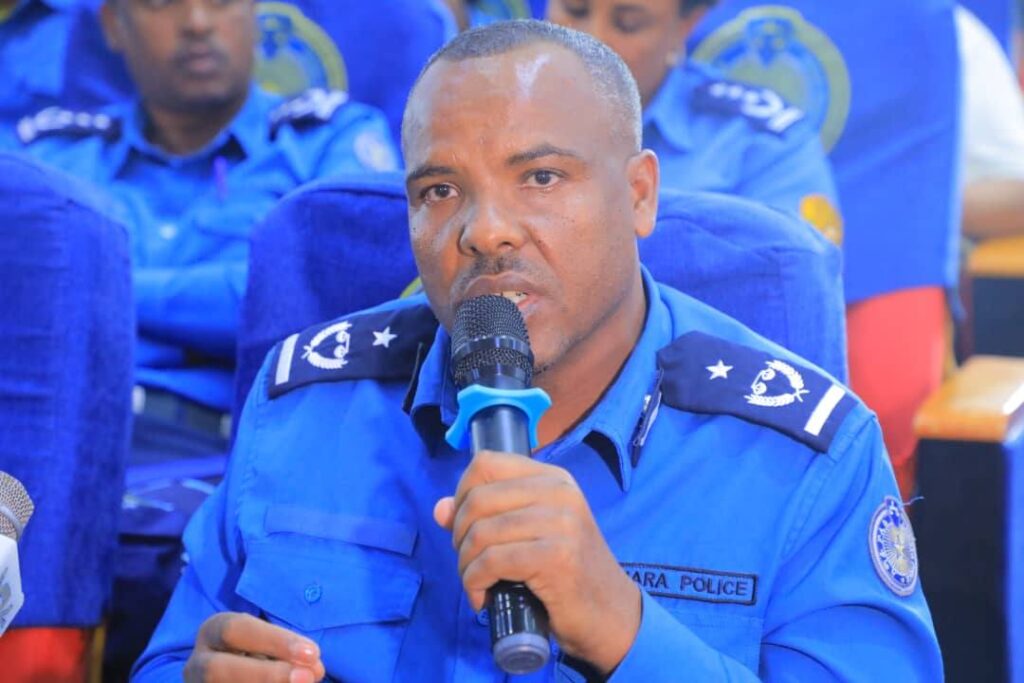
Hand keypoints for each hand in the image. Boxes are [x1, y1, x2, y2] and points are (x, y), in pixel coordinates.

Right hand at [184, 612, 325, 682]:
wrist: (240, 671)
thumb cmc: (260, 654)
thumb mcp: (270, 645)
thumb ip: (290, 653)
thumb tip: (315, 670)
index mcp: (213, 632)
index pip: (236, 629)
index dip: (275, 641)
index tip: (313, 653)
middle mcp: (197, 664)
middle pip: (217, 669)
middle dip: (266, 674)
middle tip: (307, 677)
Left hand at [434, 450, 640, 674]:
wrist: (609, 614)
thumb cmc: (566, 574)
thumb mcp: (529, 535)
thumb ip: (488, 516)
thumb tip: (440, 509)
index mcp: (552, 478)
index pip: (487, 463)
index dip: (462, 493)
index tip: (465, 526)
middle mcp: (559, 492)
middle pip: (478, 499)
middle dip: (459, 536)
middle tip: (469, 563)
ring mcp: (561, 522)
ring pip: (481, 533)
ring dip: (466, 565)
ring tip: (475, 584)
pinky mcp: (556, 556)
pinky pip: (492, 562)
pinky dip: (475, 583)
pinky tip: (482, 598)